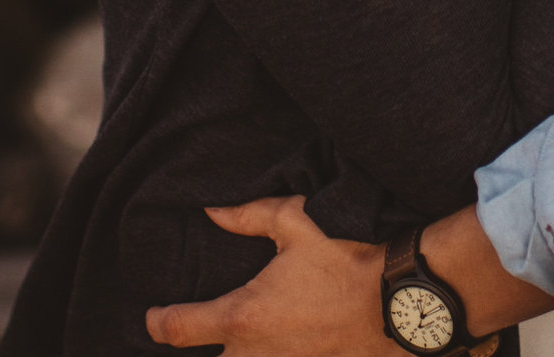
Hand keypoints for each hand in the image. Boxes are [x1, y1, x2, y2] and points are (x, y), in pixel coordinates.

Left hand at [146, 197, 393, 355]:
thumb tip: (212, 212)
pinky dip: (270, 356)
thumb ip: (248, 216)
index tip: (151, 316)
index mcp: (244, 316)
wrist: (402, 300)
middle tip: (195, 332)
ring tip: (237, 341)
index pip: (178, 329)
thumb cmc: (349, 258)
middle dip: (200, 349)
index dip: (156, 322)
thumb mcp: (295, 222)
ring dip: (238, 354)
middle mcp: (258, 354)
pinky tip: (280, 344)